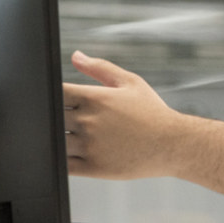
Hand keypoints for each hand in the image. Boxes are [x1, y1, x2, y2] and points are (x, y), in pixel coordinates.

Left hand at [63, 51, 184, 179]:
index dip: (51, 94)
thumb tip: (75, 55)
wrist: (174, 143)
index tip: (56, 98)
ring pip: (53, 141)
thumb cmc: (153, 112)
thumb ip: (100, 68)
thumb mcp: (131, 83)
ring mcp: (90, 145)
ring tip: (69, 135)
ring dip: (55, 137)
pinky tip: (71, 152)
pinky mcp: (93, 167)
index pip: (55, 92)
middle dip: (51, 116)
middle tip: (64, 118)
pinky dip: (59, 158)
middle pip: (50, 117)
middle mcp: (89, 121)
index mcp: (95, 98)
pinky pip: (62, 164)